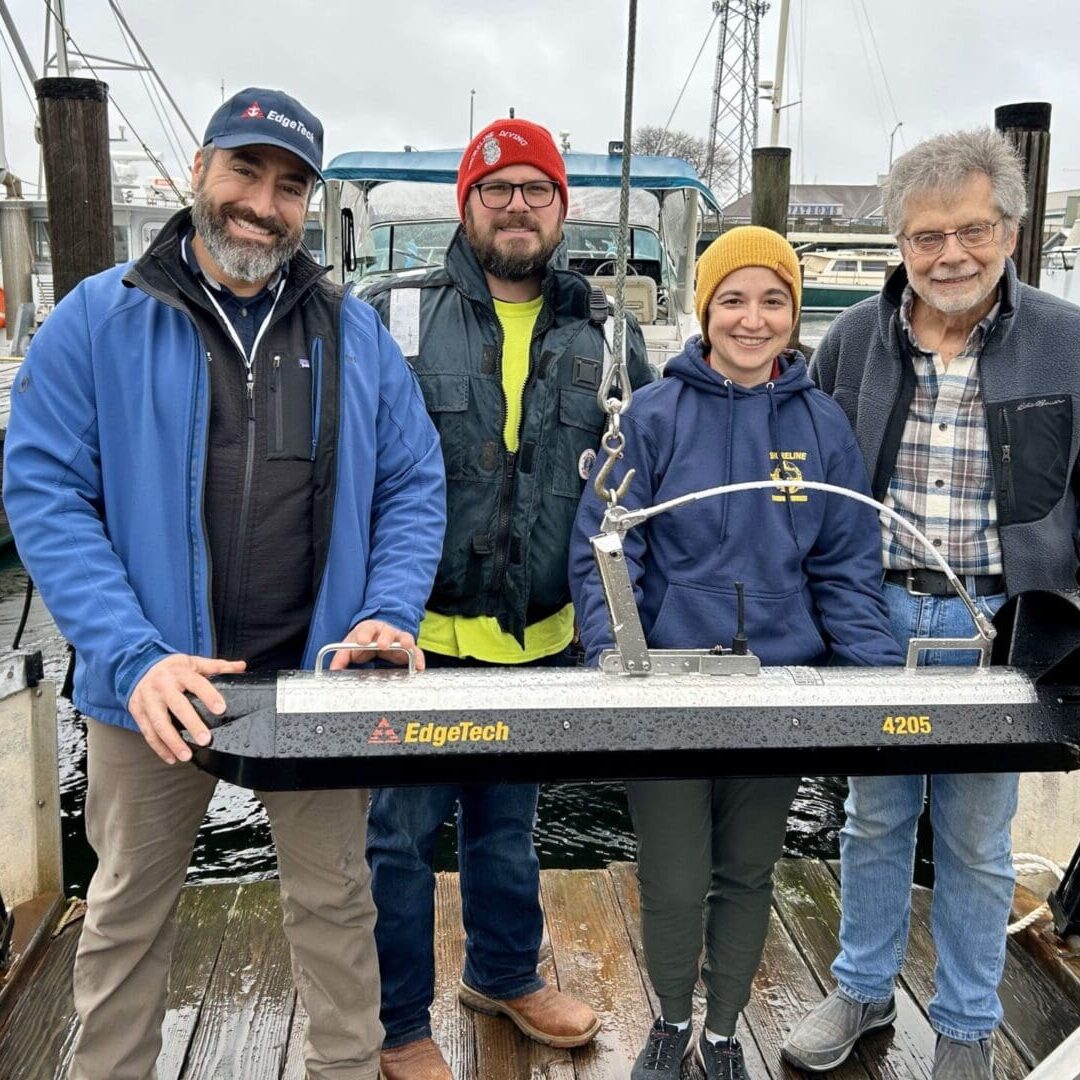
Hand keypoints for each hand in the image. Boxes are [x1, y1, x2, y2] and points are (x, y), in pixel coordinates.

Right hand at [128, 653, 246, 763]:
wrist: (138, 666)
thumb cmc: (172, 668)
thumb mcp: (193, 662)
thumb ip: (217, 666)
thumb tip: (241, 666)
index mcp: (179, 672)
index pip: (196, 683)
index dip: (209, 696)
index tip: (221, 709)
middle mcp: (162, 685)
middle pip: (177, 706)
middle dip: (192, 724)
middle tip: (205, 739)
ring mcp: (147, 699)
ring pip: (160, 723)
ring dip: (173, 742)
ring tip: (186, 756)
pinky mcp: (137, 711)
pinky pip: (148, 733)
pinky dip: (159, 748)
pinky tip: (171, 758)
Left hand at [328, 620, 424, 671]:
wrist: (379, 636)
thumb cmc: (364, 640)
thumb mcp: (350, 646)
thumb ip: (342, 657)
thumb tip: (333, 670)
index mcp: (370, 629)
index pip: (366, 628)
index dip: (364, 634)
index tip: (361, 641)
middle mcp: (386, 632)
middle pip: (387, 631)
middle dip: (385, 638)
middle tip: (383, 645)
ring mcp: (399, 639)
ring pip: (404, 637)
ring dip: (406, 642)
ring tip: (407, 647)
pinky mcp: (408, 649)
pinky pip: (416, 652)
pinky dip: (419, 658)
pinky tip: (419, 667)